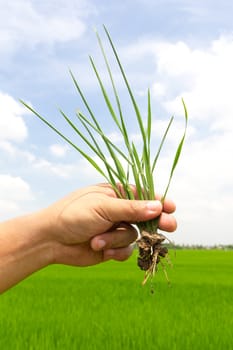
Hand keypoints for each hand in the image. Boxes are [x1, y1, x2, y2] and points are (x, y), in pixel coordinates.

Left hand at [46, 184, 176, 266]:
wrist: (51, 240)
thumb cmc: (73, 215)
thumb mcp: (103, 207)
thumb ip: (131, 209)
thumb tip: (158, 206)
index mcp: (115, 193)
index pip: (143, 195)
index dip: (159, 201)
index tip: (171, 208)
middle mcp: (117, 210)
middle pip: (145, 216)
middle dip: (155, 222)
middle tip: (170, 227)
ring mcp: (115, 228)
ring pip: (134, 236)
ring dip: (117, 240)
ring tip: (98, 240)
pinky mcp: (111, 246)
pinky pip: (126, 251)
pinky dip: (115, 252)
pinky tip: (102, 250)